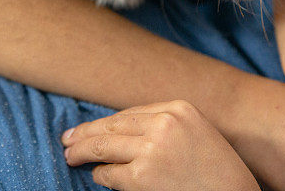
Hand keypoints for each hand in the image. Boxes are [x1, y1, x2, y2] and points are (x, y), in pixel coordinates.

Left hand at [61, 100, 259, 190]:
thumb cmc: (217, 173)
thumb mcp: (197, 134)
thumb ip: (166, 126)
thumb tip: (120, 132)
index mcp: (178, 108)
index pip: (130, 113)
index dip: (106, 122)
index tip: (89, 127)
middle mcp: (163, 123)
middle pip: (112, 125)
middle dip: (85, 133)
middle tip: (67, 139)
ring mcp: (151, 149)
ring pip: (104, 146)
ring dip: (83, 152)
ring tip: (71, 156)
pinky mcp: (141, 176)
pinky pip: (109, 174)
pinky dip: (100, 176)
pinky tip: (97, 177)